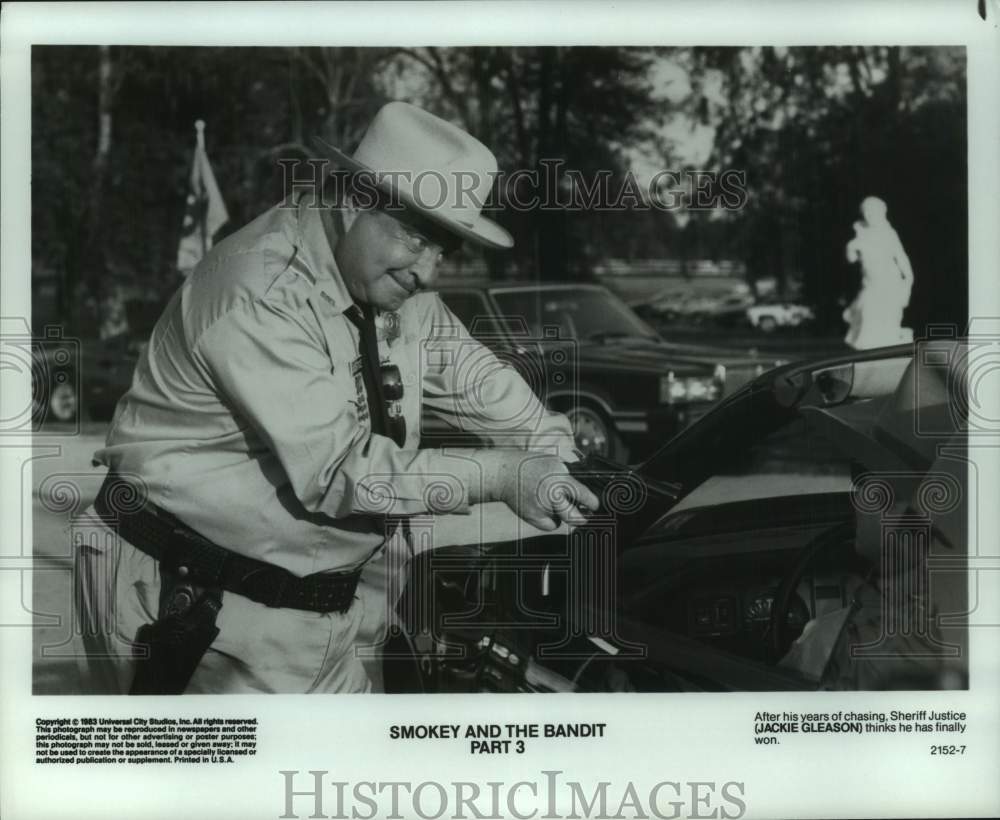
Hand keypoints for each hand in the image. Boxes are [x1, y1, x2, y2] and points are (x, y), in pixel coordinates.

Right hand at [480, 451, 599, 530]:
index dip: (593, 503)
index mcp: (560, 478)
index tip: (595, 505)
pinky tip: (546, 509)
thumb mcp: (553, 461)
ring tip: (558, 504)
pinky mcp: (532, 517)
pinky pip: (551, 525)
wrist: (504, 473)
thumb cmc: (530, 465)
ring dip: (565, 515)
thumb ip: (569, 473)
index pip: (584, 495)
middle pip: (575, 517)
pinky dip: (552, 520)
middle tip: (585, 515)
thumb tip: (587, 485)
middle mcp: (552, 494)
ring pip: (563, 520)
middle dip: (583, 518)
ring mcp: (541, 507)